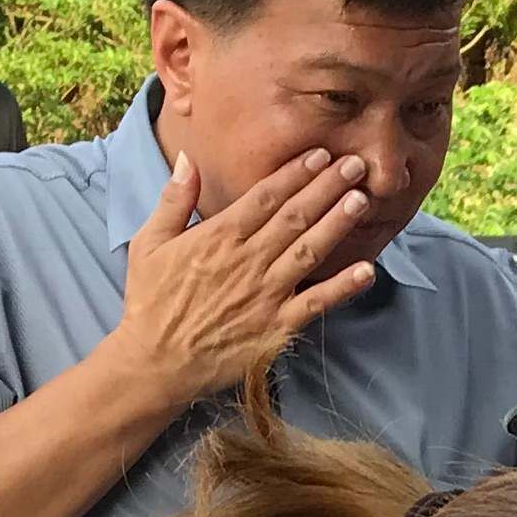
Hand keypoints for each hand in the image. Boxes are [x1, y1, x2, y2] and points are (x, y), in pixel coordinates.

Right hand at [101, 148, 383, 413]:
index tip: (320, 154)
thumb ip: (174, 199)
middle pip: (295, 216)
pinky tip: (366, 270)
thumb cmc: (151, 301)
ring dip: (338, 224)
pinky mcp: (276, 327)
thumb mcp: (150, 243)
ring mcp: (265, 295)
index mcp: (219, 236)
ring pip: (309, 251)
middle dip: (327, 188)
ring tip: (362, 200)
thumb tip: (189, 158)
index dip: (296, 173)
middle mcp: (247, 261)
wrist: (155, 363)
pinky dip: (342, 288)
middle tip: (355, 164)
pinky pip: (315, 304)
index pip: (266, 196)